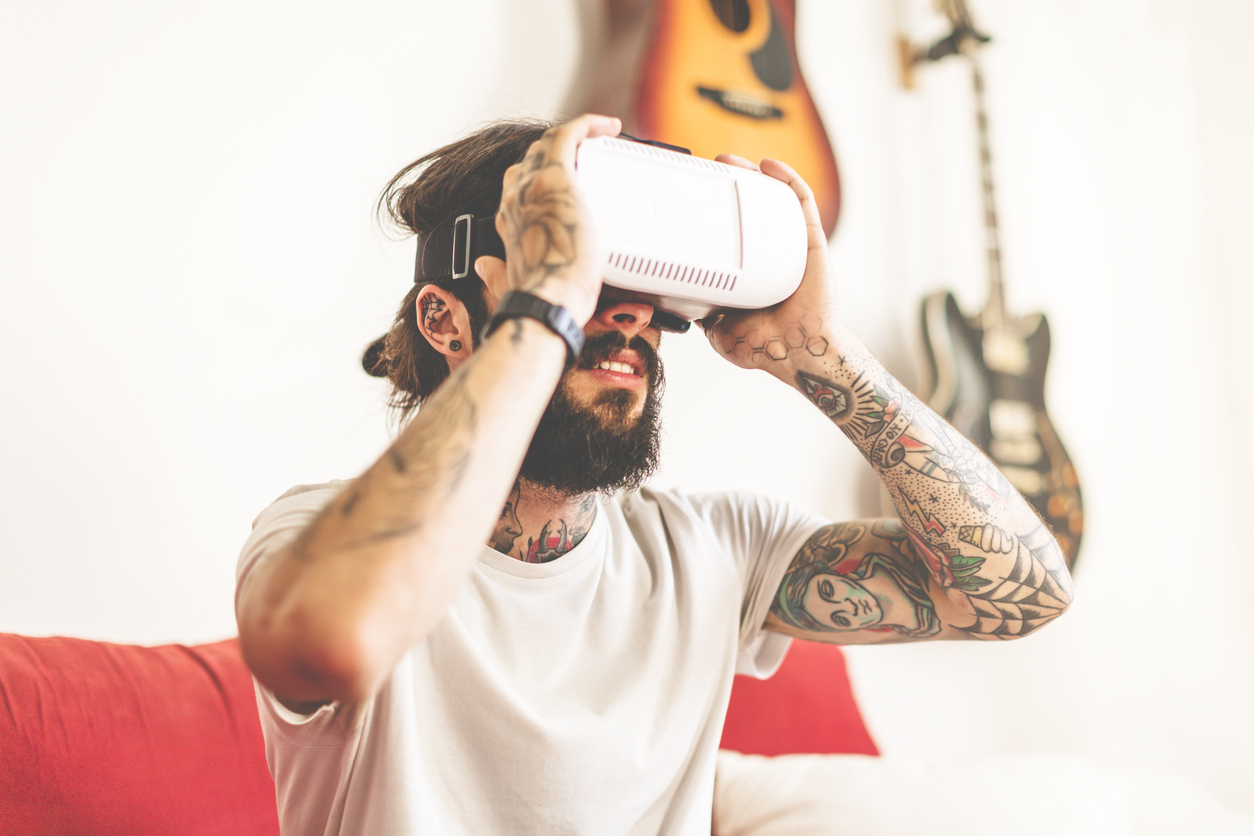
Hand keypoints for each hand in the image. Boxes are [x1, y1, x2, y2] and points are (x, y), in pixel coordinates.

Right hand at [488, 113, 620, 325]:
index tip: (566, 175)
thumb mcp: (511, 283)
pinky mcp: (555, 178)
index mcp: (508, 219)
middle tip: (588, 156)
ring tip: (602, 140)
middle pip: (533, 158)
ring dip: (575, 136)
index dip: (539, 172)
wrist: (546, 301)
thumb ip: (496, 274)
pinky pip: (567, 135)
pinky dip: (587, 125)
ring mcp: (532, 185)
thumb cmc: (539, 300)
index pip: (518, 183)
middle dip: (558, 152)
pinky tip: (608, 127)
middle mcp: (515, 197)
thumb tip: (484, 267)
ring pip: (549, 143)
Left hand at [700, 155, 839, 379]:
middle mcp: (769, 255)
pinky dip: (788, 180)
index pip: (728, 233)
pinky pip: (801, 204)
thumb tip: (673, 297)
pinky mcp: (810, 242)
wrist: (797, 353)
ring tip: (728, 161)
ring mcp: (790, 247)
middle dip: (727, 186)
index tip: (687, 197)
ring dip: (751, 176)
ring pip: (771, 200)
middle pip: (748, 210)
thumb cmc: (764, 347)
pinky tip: (770, 166)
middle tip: (704, 170)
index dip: (711, 213)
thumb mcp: (717, 329)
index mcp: (748, 272)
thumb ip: (700, 311)